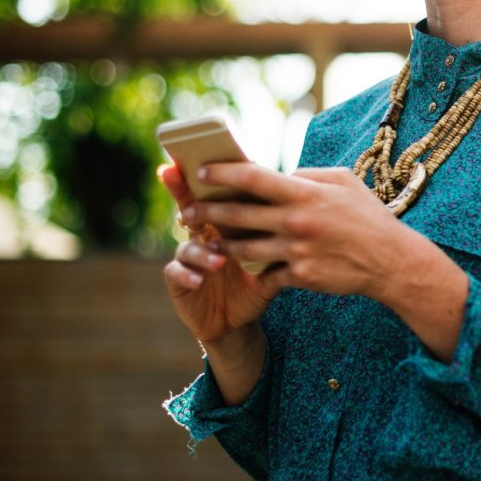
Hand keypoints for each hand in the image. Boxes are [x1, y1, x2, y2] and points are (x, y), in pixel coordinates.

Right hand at [158, 164, 278, 344]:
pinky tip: (199, 280)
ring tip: (219, 260)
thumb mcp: (272, 257)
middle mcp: (202, 234)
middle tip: (183, 186)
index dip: (209, 178)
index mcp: (225, 223)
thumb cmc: (257, 282)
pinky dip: (187, 274)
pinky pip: (176, 273)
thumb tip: (305, 203)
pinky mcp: (179, 280)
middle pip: (190, 208)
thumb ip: (281, 232)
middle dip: (184, 195)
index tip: (205, 160)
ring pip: (187, 244)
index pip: (217, 195)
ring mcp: (188, 256)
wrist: (238, 320)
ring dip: (202, 250)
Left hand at [177, 164, 405, 297]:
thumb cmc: (368, 216)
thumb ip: (309, 176)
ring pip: (243, 248)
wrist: (391, 261)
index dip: (222, 173)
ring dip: (221, 244)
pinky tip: (244, 267)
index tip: (201, 172)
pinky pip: (267, 273)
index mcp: (304, 193)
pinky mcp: (300, 277)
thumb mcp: (344, 181)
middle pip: (237, 215)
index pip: (252, 177)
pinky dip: (255, 269)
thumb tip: (282, 175)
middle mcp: (296, 221)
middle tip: (187, 211)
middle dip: (206, 212)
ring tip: (207, 241)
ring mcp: (296, 251)